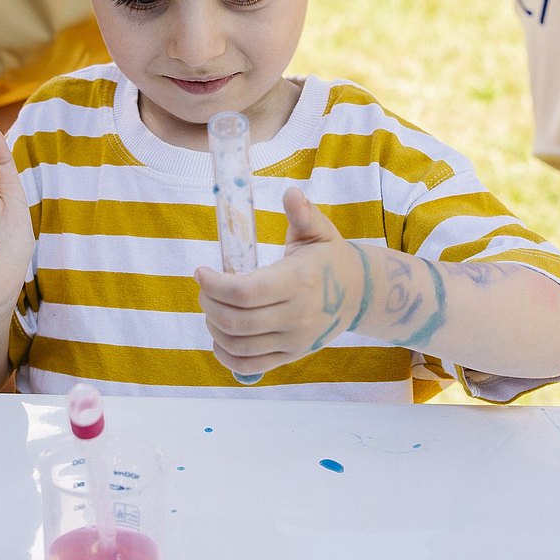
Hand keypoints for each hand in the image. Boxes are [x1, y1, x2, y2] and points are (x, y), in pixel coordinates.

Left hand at [195, 187, 365, 377]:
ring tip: (211, 307)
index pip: (246, 292)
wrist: (359, 294)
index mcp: (299, 281)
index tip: (201, 272)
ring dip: (214, 327)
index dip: (214, 284)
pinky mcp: (291, 356)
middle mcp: (297, 316)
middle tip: (204, 288)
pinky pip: (250, 366)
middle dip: (209, 303)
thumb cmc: (329, 257)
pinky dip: (226, 356)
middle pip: (236, 320)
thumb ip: (303, 213)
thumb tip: (291, 193)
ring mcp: (294, 340)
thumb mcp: (319, 231)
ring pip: (239, 345)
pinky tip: (219, 336)